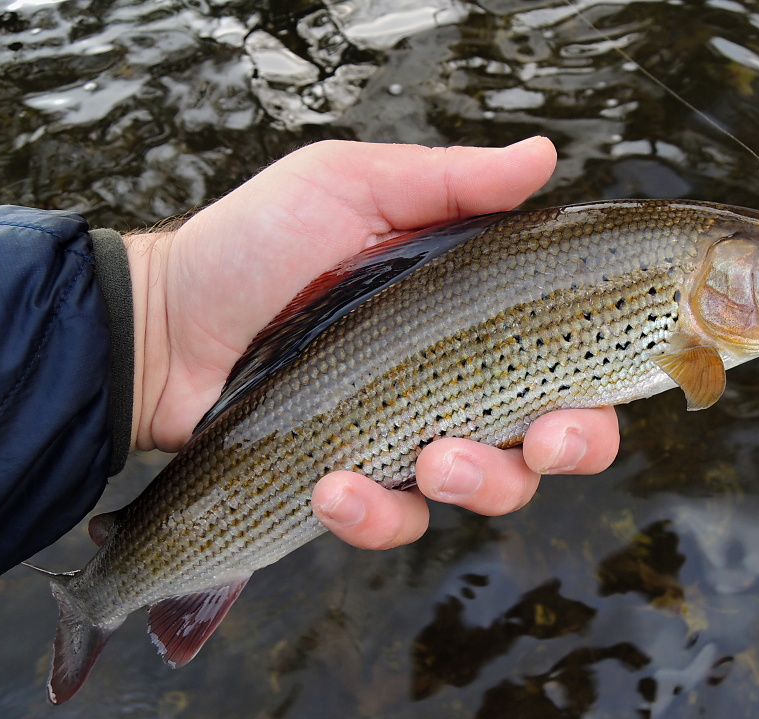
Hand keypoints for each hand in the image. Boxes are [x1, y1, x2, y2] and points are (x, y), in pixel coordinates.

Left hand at [122, 137, 620, 549]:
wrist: (163, 323)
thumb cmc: (254, 242)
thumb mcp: (349, 187)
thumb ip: (448, 182)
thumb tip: (542, 156)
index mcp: (469, 313)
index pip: (564, 358)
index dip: (596, 388)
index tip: (589, 392)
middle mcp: (454, 379)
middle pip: (550, 440)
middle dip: (564, 450)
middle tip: (540, 441)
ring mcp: (406, 437)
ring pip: (486, 490)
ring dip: (475, 485)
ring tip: (426, 461)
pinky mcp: (355, 484)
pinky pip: (394, 523)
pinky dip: (375, 516)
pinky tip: (334, 488)